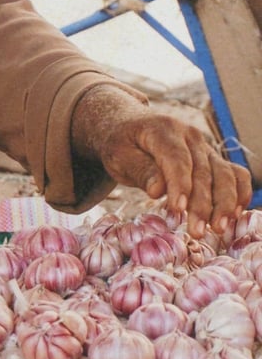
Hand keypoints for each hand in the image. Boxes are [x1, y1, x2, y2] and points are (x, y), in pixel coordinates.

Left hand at [72, 85, 252, 237]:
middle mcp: (189, 135)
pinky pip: (234, 173)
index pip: (176, 158)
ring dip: (224, 203)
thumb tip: (158, 191)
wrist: (126, 127)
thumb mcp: (118, 155)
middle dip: (202, 204)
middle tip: (196, 232)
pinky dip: (239, 192)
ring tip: (217, 228)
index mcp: (162, 128)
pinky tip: (236, 214)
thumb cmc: (120, 144)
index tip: (177, 209)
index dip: (179, 184)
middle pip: (202, 170)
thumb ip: (140, 170)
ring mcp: (203, 146)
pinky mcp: (211, 158)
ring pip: (223, 174)